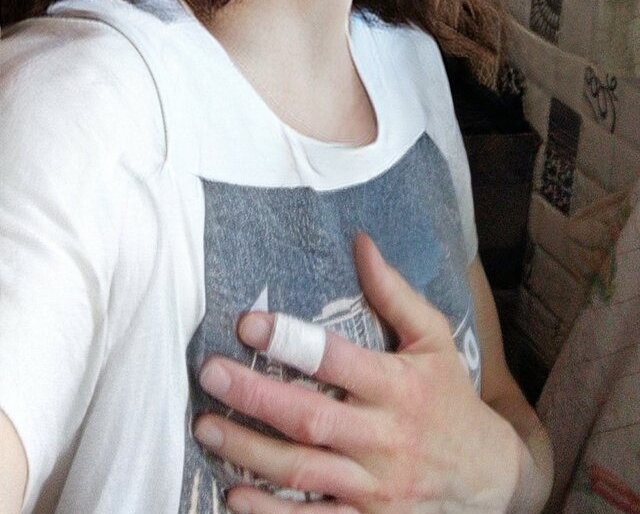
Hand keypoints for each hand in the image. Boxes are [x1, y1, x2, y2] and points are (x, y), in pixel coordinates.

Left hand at [195, 233, 523, 512]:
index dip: (292, 342)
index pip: (337, 360)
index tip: (248, 324)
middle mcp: (384, 437)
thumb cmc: (449, 396)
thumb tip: (361, 243)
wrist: (487, 475)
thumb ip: (395, 294)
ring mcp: (375, 486)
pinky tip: (234, 495)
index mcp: (398, 386)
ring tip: (206, 428)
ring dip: (249, 451)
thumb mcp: (433, 339)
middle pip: (310, 418)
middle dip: (255, 396)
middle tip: (209, 374)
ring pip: (302, 471)